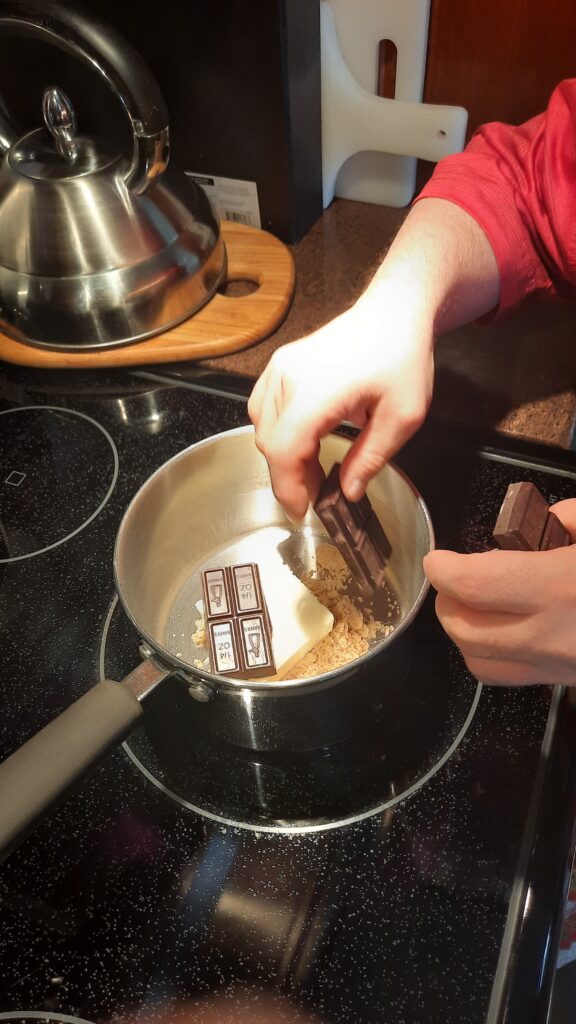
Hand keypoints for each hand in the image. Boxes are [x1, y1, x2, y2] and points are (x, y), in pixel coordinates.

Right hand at [248, 287, 434, 519]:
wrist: (394, 312)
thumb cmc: (402, 358)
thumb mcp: (403, 417)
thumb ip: (371, 458)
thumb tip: (347, 492)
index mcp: (317, 391)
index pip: (284, 450)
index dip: (288, 487)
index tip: (303, 511)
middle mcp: (289, 377)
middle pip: (269, 442)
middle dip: (289, 476)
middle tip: (316, 496)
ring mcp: (280, 367)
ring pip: (261, 426)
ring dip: (282, 455)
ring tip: (312, 470)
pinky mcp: (280, 364)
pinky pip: (262, 407)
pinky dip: (276, 432)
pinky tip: (302, 442)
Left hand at [423, 499, 575, 684]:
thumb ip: (571, 517)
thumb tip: (547, 520)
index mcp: (558, 587)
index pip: (473, 585)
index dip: (444, 569)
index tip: (439, 559)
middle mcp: (550, 635)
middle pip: (464, 629)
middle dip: (448, 600)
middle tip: (459, 577)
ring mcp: (555, 666)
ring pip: (477, 661)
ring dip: (465, 630)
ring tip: (479, 603)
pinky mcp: (562, 681)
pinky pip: (506, 676)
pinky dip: (490, 653)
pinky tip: (506, 629)